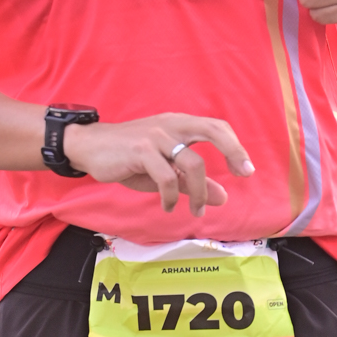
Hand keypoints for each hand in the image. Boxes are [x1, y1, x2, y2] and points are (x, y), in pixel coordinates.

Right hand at [62, 115, 253, 216]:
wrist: (90, 147)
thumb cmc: (129, 158)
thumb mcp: (164, 172)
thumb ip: (192, 183)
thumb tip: (224, 197)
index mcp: (179, 125)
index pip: (216, 127)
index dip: (235, 146)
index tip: (246, 171)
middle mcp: (172, 125)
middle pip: (213, 130)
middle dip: (233, 151)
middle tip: (244, 174)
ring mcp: (157, 136)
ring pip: (193, 162)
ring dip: (200, 192)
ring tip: (196, 210)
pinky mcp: (141, 150)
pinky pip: (167, 177)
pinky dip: (171, 196)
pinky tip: (166, 206)